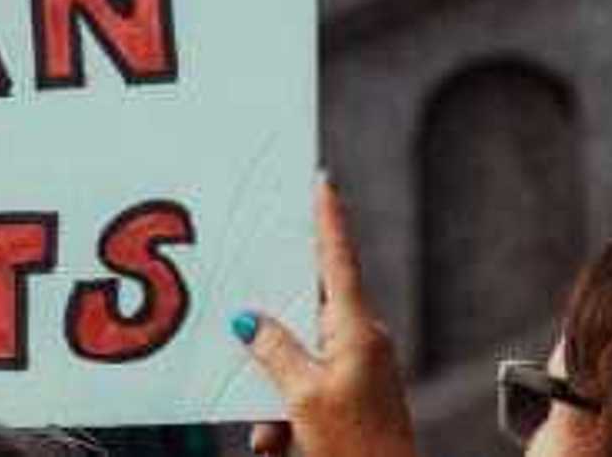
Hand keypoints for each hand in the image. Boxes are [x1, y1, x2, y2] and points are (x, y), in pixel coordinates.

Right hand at [234, 176, 418, 456]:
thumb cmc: (355, 447)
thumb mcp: (302, 396)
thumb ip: (273, 349)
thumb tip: (249, 319)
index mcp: (357, 329)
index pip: (337, 259)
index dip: (327, 219)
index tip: (322, 181)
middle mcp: (361, 341)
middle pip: (304, 311)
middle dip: (273, 337)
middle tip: (252, 340)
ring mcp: (359, 368)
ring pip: (298, 357)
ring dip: (276, 389)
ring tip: (277, 431)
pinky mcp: (352, 393)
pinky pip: (305, 386)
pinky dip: (286, 411)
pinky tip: (282, 442)